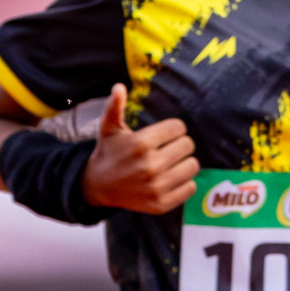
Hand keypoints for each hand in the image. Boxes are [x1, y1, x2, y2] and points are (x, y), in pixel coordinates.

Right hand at [81, 83, 198, 213]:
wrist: (97, 186)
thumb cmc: (108, 152)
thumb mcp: (109, 128)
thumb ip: (114, 107)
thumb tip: (119, 87)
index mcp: (141, 143)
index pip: (179, 128)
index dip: (171, 129)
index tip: (160, 136)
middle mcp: (150, 166)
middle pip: (189, 145)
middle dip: (178, 145)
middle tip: (164, 150)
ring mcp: (157, 186)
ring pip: (193, 166)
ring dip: (183, 164)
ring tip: (168, 164)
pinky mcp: (161, 203)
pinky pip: (191, 187)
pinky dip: (183, 183)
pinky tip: (168, 180)